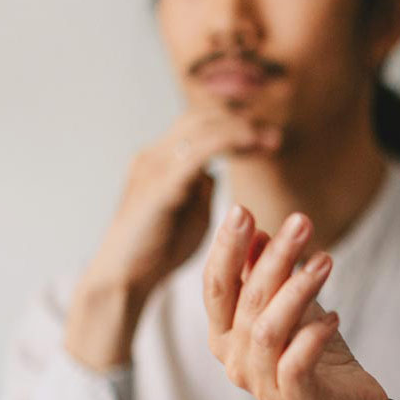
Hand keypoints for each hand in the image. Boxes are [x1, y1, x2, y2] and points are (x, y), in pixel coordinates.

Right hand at [66, 109, 278, 368]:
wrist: (124, 280)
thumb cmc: (159, 251)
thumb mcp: (190, 214)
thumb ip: (201, 188)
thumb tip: (214, 172)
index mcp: (159, 160)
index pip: (200, 126)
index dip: (235, 126)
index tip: (268, 139)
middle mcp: (154, 155)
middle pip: (202, 118)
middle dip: (241, 122)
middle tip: (274, 137)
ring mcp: (154, 166)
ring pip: (201, 127)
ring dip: (240, 129)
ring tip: (270, 141)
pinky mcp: (161, 185)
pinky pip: (198, 151)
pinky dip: (228, 141)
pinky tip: (250, 144)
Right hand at [205, 206, 399, 399]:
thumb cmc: (312, 352)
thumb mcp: (288, 305)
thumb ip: (264, 273)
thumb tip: (255, 230)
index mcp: (225, 333)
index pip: (216, 284)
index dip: (226, 247)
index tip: (242, 209)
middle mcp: (235, 359)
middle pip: (246, 300)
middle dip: (273, 258)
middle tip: (301, 222)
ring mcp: (262, 381)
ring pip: (269, 328)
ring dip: (298, 289)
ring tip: (326, 260)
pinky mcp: (294, 397)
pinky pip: (297, 362)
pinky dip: (314, 334)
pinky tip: (334, 315)